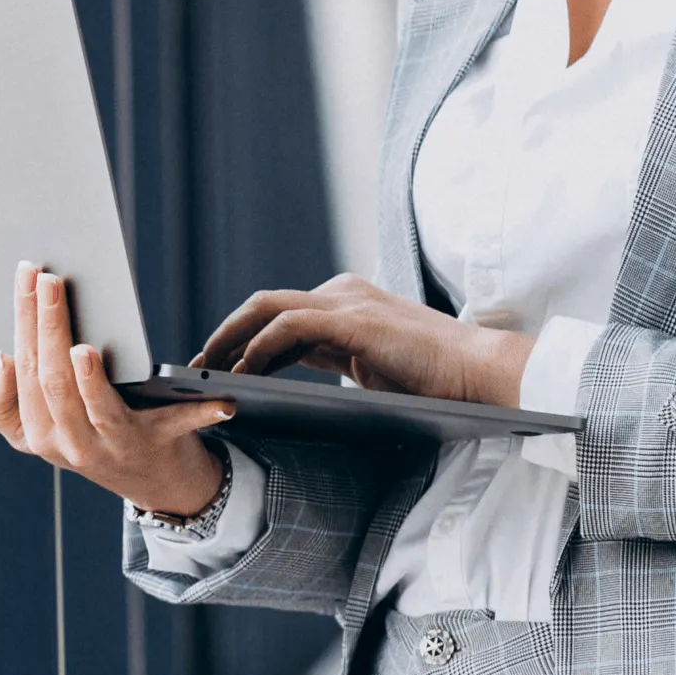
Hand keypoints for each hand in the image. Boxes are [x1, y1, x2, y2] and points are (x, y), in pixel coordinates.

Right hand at [0, 263, 234, 516]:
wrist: (152, 484)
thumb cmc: (88, 437)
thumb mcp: (35, 430)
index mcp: (38, 432)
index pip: (25, 368)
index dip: (23, 321)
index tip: (27, 277)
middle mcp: (72, 442)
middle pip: (54, 382)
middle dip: (49, 327)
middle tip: (51, 279)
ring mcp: (116, 444)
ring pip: (96, 406)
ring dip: (90, 379)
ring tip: (84, 348)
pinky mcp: (159, 443)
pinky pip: (176, 424)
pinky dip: (199, 412)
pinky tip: (220, 399)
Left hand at [193, 272, 532, 408]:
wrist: (479, 373)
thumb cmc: (431, 380)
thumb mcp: (369, 367)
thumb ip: (332, 359)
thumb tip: (284, 378)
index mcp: (345, 303)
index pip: (277, 315)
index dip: (240, 339)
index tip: (214, 365)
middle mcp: (342, 294)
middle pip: (262, 306)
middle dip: (224, 335)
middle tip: (196, 367)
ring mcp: (347, 303)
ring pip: (267, 309)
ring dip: (230, 339)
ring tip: (207, 370)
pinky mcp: (355, 320)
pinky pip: (290, 326)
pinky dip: (261, 346)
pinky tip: (245, 372)